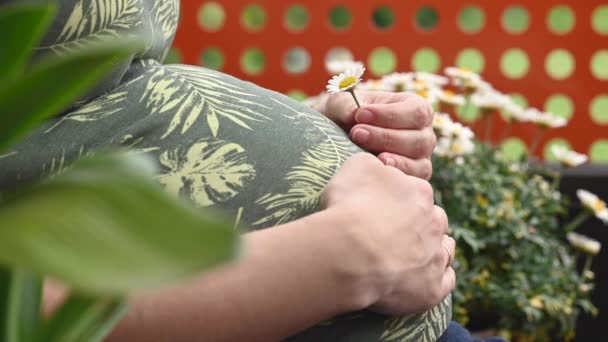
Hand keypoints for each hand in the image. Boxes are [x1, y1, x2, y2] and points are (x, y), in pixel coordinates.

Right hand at [321, 153, 454, 314]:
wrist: (348, 251)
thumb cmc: (348, 206)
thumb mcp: (356, 167)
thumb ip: (374, 165)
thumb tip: (380, 166)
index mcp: (419, 192)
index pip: (416, 192)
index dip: (398, 200)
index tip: (381, 208)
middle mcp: (435, 222)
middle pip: (433, 220)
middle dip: (419, 224)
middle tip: (392, 233)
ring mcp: (436, 255)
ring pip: (445, 250)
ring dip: (433, 250)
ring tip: (410, 257)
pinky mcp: (432, 287)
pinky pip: (445, 282)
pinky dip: (436, 280)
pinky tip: (422, 280)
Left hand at [322, 91, 435, 178]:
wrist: (335, 145)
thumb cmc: (343, 118)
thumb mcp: (339, 105)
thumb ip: (344, 104)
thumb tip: (353, 113)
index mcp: (416, 109)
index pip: (416, 111)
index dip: (389, 114)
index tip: (361, 115)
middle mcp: (424, 135)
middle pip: (418, 140)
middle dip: (385, 137)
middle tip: (356, 134)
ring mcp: (420, 161)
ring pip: (417, 163)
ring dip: (388, 159)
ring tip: (363, 155)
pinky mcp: (412, 182)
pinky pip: (411, 182)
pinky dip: (393, 178)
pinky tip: (375, 173)